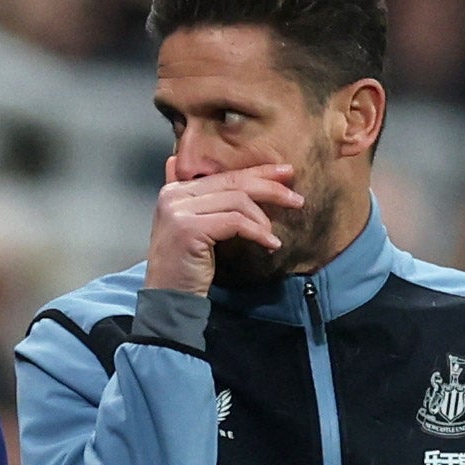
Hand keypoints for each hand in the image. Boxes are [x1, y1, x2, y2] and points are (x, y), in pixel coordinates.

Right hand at [143, 158, 302, 294]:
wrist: (168, 297)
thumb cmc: (185, 265)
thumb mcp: (192, 226)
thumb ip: (196, 198)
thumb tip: (193, 167)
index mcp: (174, 190)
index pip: (224, 175)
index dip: (257, 173)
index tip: (286, 174)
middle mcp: (174, 196)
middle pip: (232, 183)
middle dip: (269, 188)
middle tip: (296, 199)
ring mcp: (179, 211)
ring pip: (236, 201)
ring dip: (263, 219)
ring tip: (273, 236)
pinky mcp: (190, 229)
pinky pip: (235, 222)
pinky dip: (257, 233)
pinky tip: (270, 245)